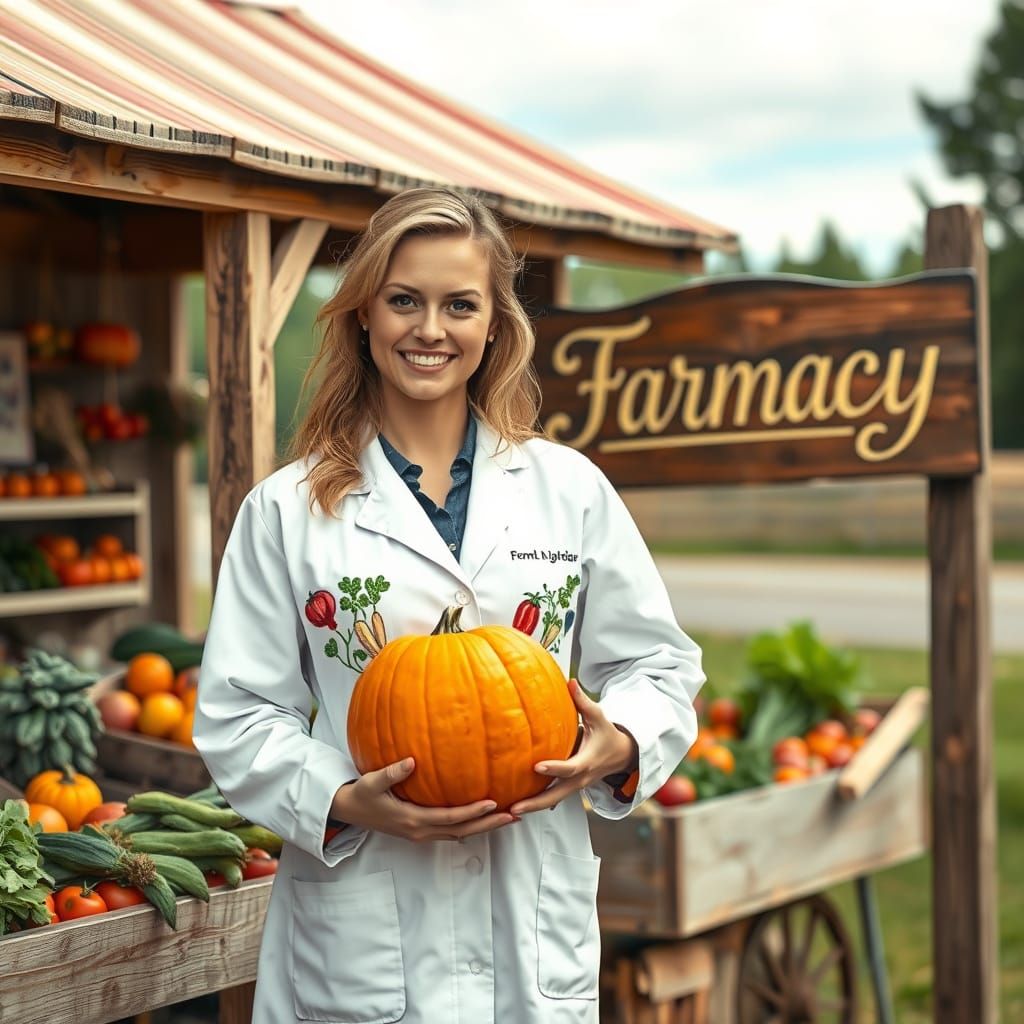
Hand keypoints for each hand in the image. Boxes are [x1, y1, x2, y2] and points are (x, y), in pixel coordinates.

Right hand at [331, 757, 515, 841]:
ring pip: (459, 834)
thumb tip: (411, 760)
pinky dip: (470, 825)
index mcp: (412, 821)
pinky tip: (483, 816)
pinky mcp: (420, 830)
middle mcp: (420, 831)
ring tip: (508, 816)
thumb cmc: (361, 795)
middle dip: (489, 824)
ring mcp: (421, 833)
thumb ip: (391, 773)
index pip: (450, 819)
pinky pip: (451, 831)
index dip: (473, 812)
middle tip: (514, 815)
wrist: (348, 812)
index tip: (493, 802)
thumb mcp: (372, 782)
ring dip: (484, 827)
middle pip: (462, 832)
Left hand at [508, 679, 637, 815]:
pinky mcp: (570, 788)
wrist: (622, 757)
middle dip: (536, 803)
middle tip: (515, 807)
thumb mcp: (599, 717)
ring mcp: (575, 786)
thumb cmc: (607, 734)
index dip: (554, 768)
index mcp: (587, 762)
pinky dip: (537, 803)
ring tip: (509, 811)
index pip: (569, 768)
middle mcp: (580, 778)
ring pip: (552, 801)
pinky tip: (517, 806)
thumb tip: (569, 681)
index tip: (537, 766)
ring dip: (533, 807)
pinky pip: (553, 798)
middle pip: (557, 795)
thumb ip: (583, 701)